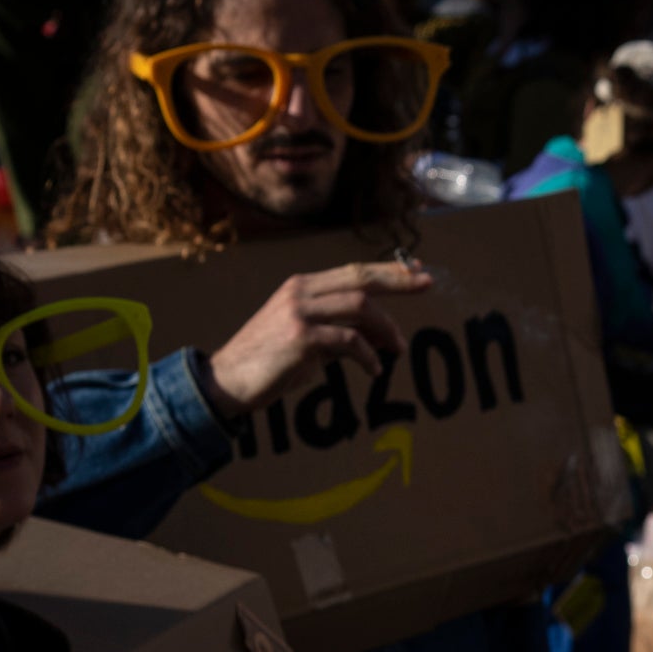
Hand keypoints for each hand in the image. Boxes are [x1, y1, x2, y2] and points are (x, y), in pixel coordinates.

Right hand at [206, 260, 427, 417]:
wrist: (226, 381)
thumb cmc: (266, 363)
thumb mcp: (302, 337)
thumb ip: (334, 329)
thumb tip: (373, 337)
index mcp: (300, 286)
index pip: (351, 270)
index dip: (386, 270)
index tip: (416, 269)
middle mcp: (299, 292)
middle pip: (360, 278)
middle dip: (398, 280)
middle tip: (426, 283)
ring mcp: (299, 312)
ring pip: (359, 306)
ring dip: (386, 328)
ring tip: (399, 349)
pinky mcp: (301, 337)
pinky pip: (349, 340)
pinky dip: (369, 356)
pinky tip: (374, 370)